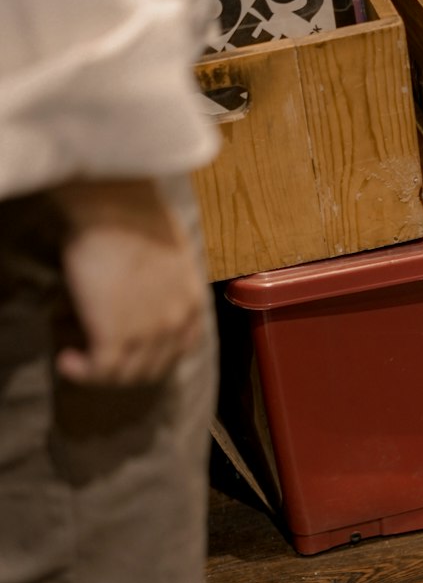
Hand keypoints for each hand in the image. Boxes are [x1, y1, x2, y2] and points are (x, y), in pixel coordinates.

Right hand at [53, 179, 205, 386]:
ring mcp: (149, 332)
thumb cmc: (136, 216)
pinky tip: (68, 360)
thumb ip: (166, 282)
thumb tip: (143, 291)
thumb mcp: (169, 254)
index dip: (157, 358)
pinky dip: (82, 372)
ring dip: (101, 375)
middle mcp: (177, 322)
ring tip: (79, 360)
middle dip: (127, 370)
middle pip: (154, 368)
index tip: (134, 353)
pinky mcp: (116, 334)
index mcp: (193, 302)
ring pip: (128, 375)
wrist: (116, 208)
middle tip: (100, 360)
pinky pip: (101, 370)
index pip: (182, 349)